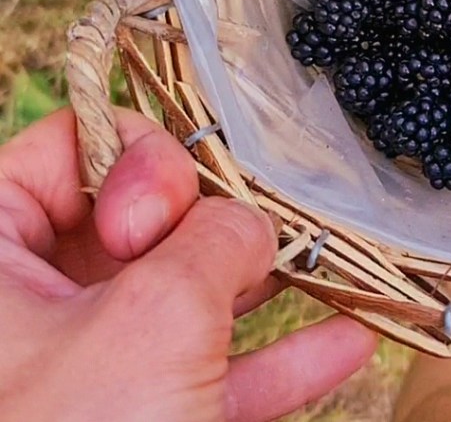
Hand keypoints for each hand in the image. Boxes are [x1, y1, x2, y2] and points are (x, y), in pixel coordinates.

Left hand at [0, 106, 376, 421]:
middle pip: (134, 220)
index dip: (133, 161)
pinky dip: (272, 362)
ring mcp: (82, 372)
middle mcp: (27, 307)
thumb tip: (247, 223)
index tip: (165, 218)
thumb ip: (217, 238)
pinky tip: (344, 343)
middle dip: (217, 217)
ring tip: (331, 264)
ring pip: (180, 299)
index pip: (64, 148)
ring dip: (262, 286)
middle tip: (263, 229)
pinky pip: (205, 376)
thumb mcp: (158, 316)